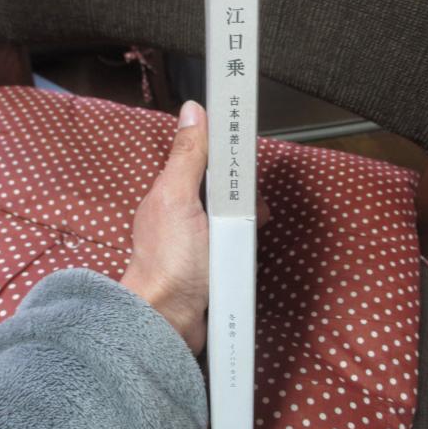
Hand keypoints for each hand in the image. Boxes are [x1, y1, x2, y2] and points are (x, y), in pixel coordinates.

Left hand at [120, 100, 269, 355]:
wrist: (168, 319)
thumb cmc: (171, 258)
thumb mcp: (178, 198)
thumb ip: (187, 156)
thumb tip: (192, 109)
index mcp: (171, 192)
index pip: (203, 158)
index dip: (226, 152)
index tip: (247, 153)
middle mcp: (182, 213)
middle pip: (221, 187)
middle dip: (242, 189)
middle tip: (256, 199)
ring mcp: (197, 240)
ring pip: (230, 215)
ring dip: (247, 216)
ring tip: (259, 222)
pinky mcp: (210, 263)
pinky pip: (233, 242)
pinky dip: (244, 241)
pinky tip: (251, 246)